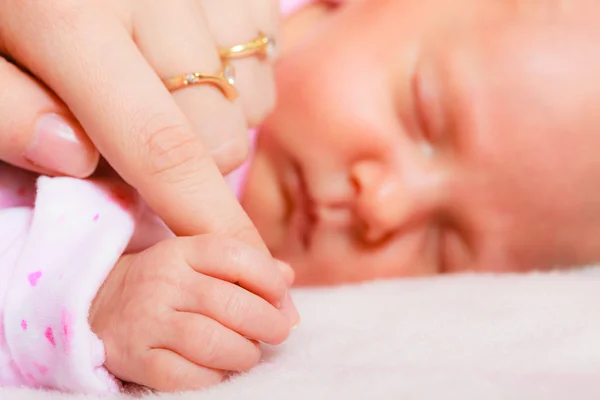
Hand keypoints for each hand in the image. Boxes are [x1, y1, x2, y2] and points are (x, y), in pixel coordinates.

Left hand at [0, 0, 278, 248]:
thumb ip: (4, 105)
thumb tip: (73, 157)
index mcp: (72, 15)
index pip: (160, 147)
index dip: (201, 216)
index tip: (238, 261)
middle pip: (220, 133)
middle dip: (194, 165)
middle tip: (145, 142)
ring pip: (252, 97)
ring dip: (219, 118)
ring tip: (170, 89)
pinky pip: (265, 46)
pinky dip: (239, 72)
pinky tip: (197, 54)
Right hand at [89, 234, 298, 391]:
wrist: (97, 305)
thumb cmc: (164, 284)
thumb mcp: (196, 262)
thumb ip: (242, 266)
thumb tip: (287, 278)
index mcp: (180, 252)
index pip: (235, 255)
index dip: (269, 279)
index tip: (281, 297)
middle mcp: (162, 282)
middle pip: (229, 303)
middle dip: (266, 322)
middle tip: (277, 331)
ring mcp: (146, 321)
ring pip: (211, 341)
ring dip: (244, 352)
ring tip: (250, 352)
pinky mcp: (136, 359)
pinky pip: (186, 375)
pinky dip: (214, 376)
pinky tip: (220, 369)